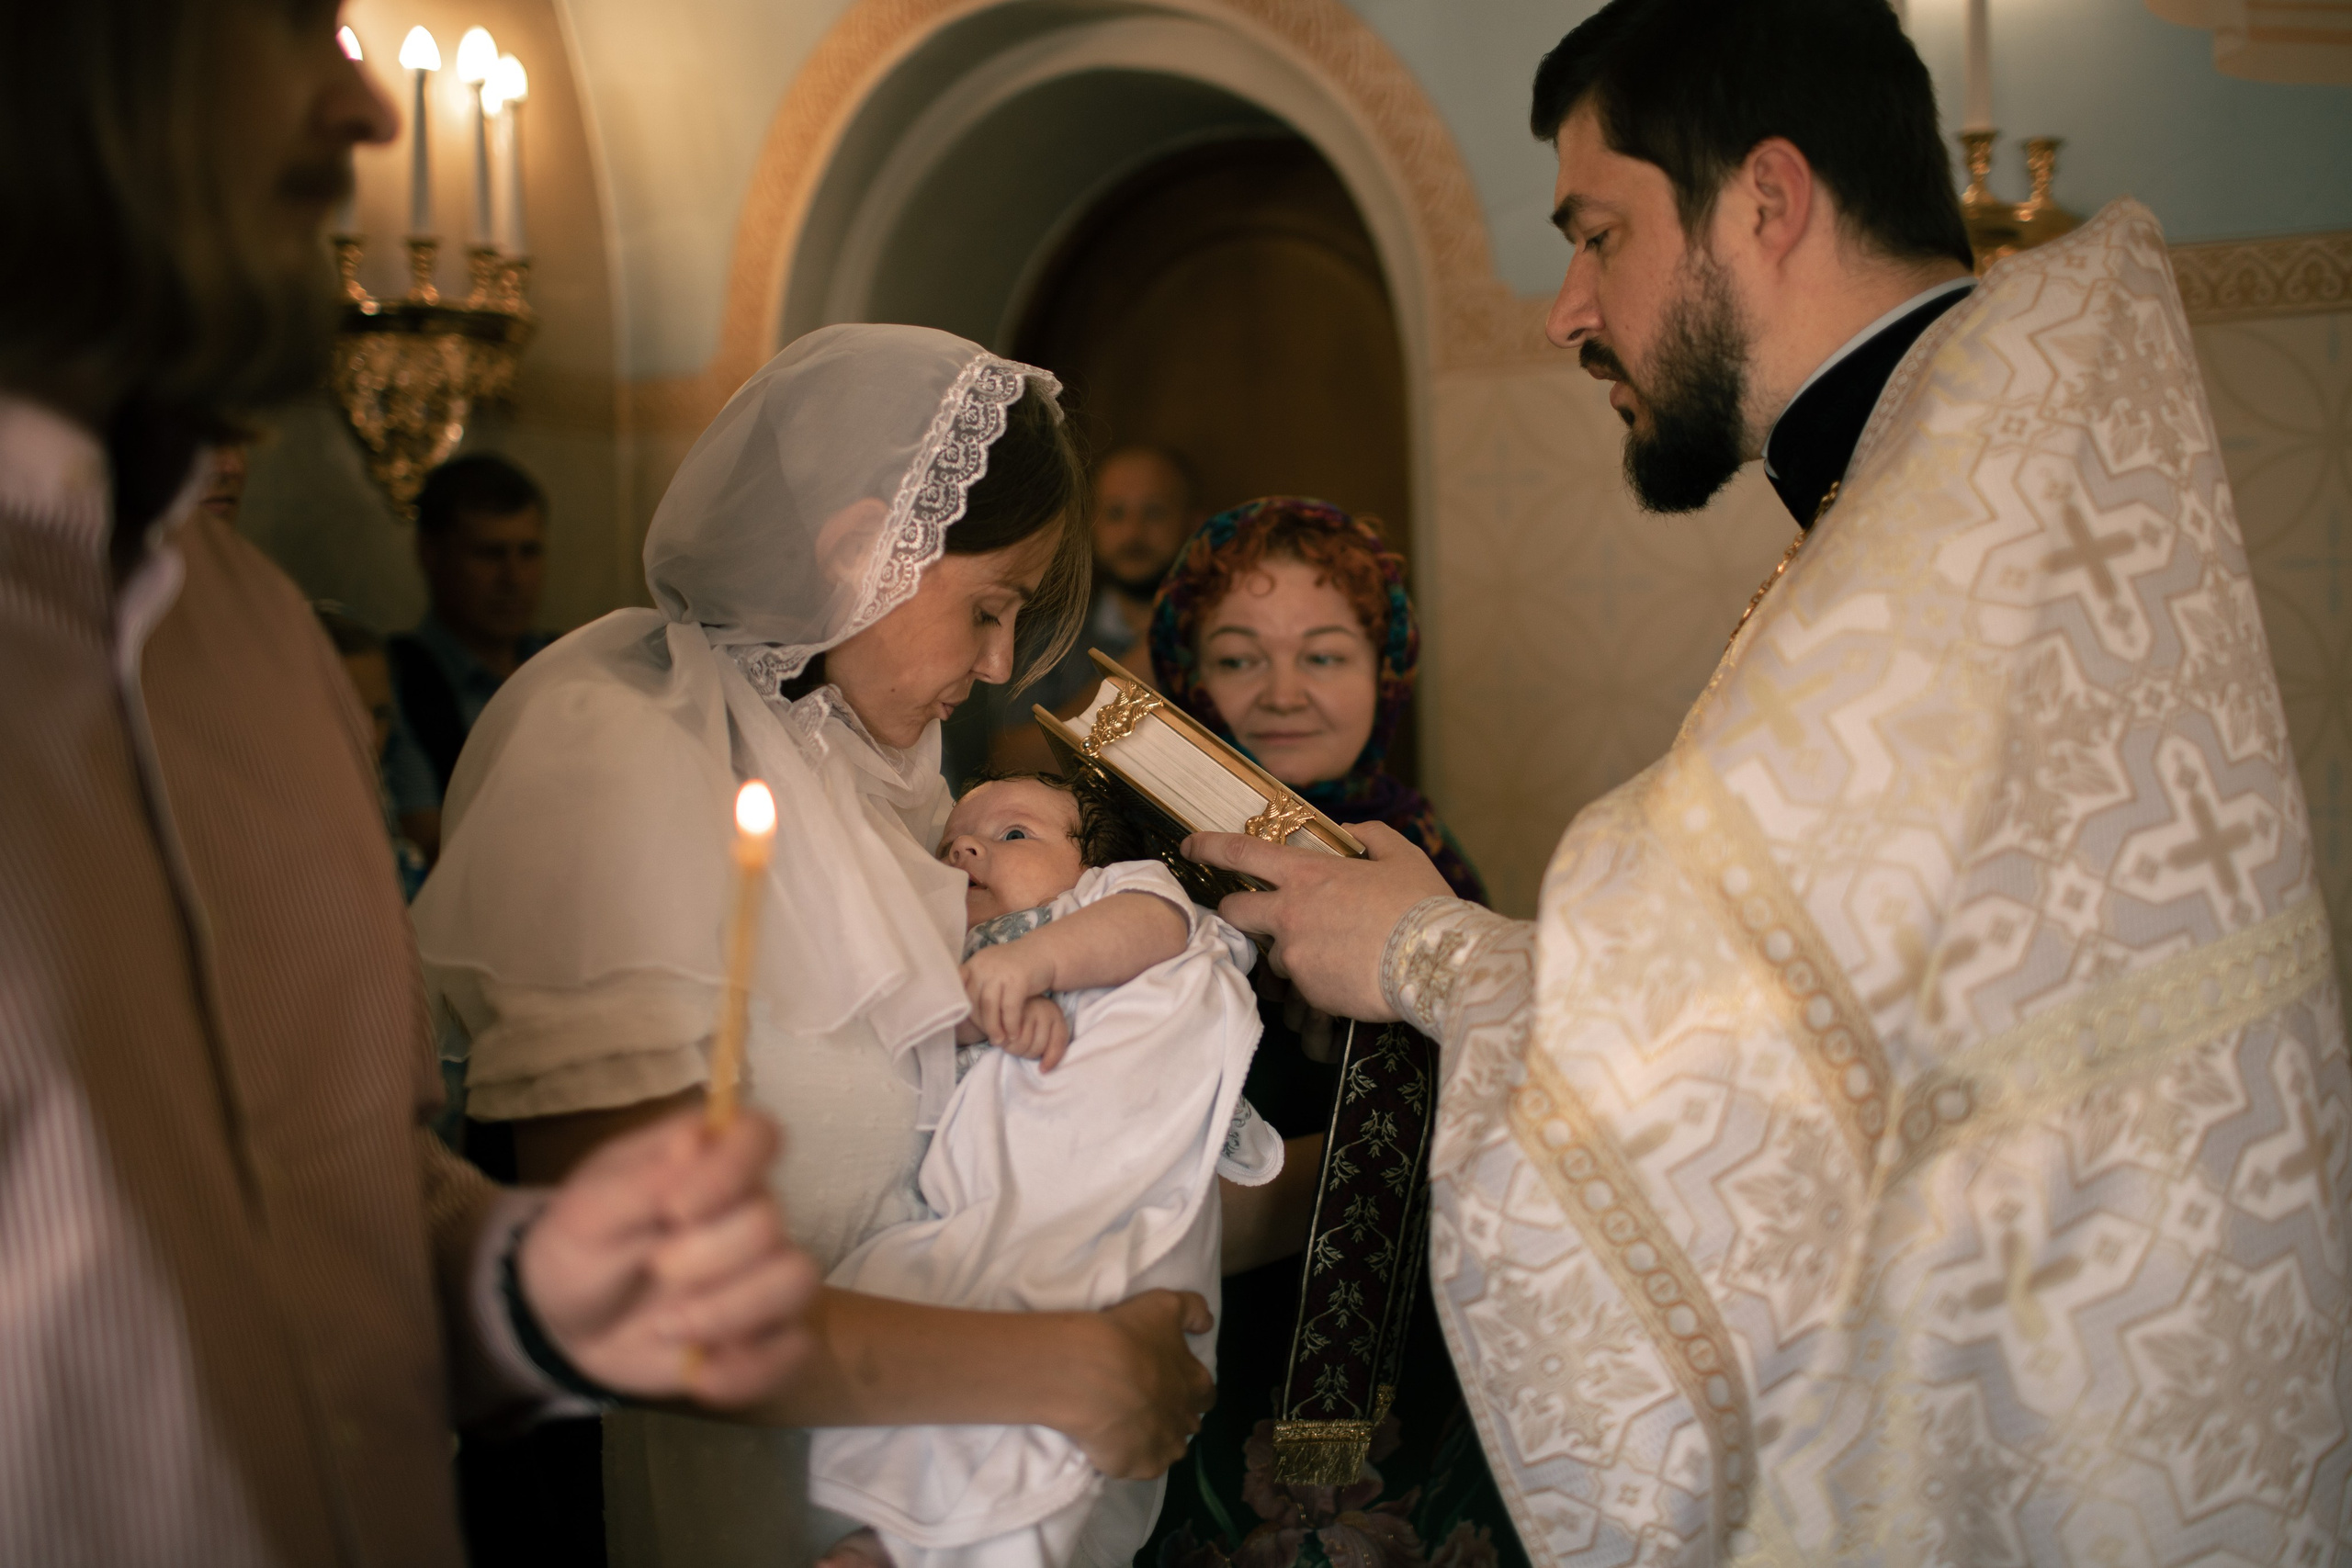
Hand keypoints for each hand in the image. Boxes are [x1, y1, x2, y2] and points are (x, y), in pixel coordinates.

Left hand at [518, 1108, 820, 1408]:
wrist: (566, 1326)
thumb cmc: (578, 1250)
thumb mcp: (588, 1214)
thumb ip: (642, 1180)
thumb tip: (695, 1140)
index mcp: (709, 1161)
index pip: (758, 1136)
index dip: (733, 1169)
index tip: (676, 1210)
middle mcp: (749, 1208)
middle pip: (771, 1224)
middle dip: (709, 1257)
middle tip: (654, 1270)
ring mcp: (764, 1271)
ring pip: (796, 1281)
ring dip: (732, 1312)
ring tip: (670, 1328)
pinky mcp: (766, 1331)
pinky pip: (793, 1348)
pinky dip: (748, 1368)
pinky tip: (699, 1374)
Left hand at [960, 943, 1056, 1052]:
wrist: (1045, 953)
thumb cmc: (1017, 968)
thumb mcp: (993, 970)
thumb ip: (978, 985)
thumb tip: (961, 1011)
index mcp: (975, 963)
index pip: (958, 989)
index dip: (959, 1008)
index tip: (965, 1023)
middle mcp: (983, 965)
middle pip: (974, 1001)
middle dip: (980, 1023)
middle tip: (989, 1037)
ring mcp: (1000, 971)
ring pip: (989, 1007)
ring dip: (994, 1028)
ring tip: (999, 1041)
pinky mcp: (1019, 979)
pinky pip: (1010, 1008)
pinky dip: (1011, 1024)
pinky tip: (1015, 1034)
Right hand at [999, 995, 1071, 1070]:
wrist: (1002, 998)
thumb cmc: (1025, 1019)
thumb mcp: (1043, 1029)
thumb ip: (1049, 1045)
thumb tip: (1044, 1069)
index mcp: (1054, 1014)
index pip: (1058, 1042)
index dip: (1051, 1059)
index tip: (1043, 1069)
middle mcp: (1043, 1008)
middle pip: (1037, 1048)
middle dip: (1026, 1054)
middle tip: (1020, 1047)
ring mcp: (1026, 1008)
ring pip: (1021, 1045)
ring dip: (1013, 1049)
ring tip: (1009, 1042)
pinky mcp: (1006, 1011)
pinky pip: (1006, 1038)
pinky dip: (1002, 1044)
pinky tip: (1000, 1037)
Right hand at [1055, 1289, 1215, 1478]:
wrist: (1090, 1375)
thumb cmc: (1128, 1337)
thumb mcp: (1165, 1306)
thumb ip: (1192, 1311)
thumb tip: (1207, 1325)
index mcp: (1195, 1383)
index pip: (1206, 1393)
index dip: (1192, 1390)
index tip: (1174, 1384)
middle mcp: (1185, 1419)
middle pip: (1190, 1424)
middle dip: (1176, 1417)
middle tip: (1150, 1406)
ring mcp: (1163, 1447)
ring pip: (1170, 1451)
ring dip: (1157, 1441)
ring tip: (1132, 1429)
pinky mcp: (1137, 1467)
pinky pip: (1142, 1469)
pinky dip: (1133, 1459)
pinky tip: (1116, 1445)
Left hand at [1184, 822, 1451, 1019]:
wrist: (1436, 961)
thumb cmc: (1421, 904)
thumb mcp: (1401, 855)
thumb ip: (1372, 836)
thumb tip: (1351, 832)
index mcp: (1306, 874)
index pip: (1241, 852)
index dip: (1209, 846)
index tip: (1189, 846)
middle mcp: (1289, 914)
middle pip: (1235, 911)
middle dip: (1237, 912)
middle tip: (1257, 916)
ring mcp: (1295, 956)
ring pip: (1276, 955)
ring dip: (1295, 953)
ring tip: (1338, 955)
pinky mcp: (1309, 993)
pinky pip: (1303, 988)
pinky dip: (1319, 982)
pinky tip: (1350, 978)